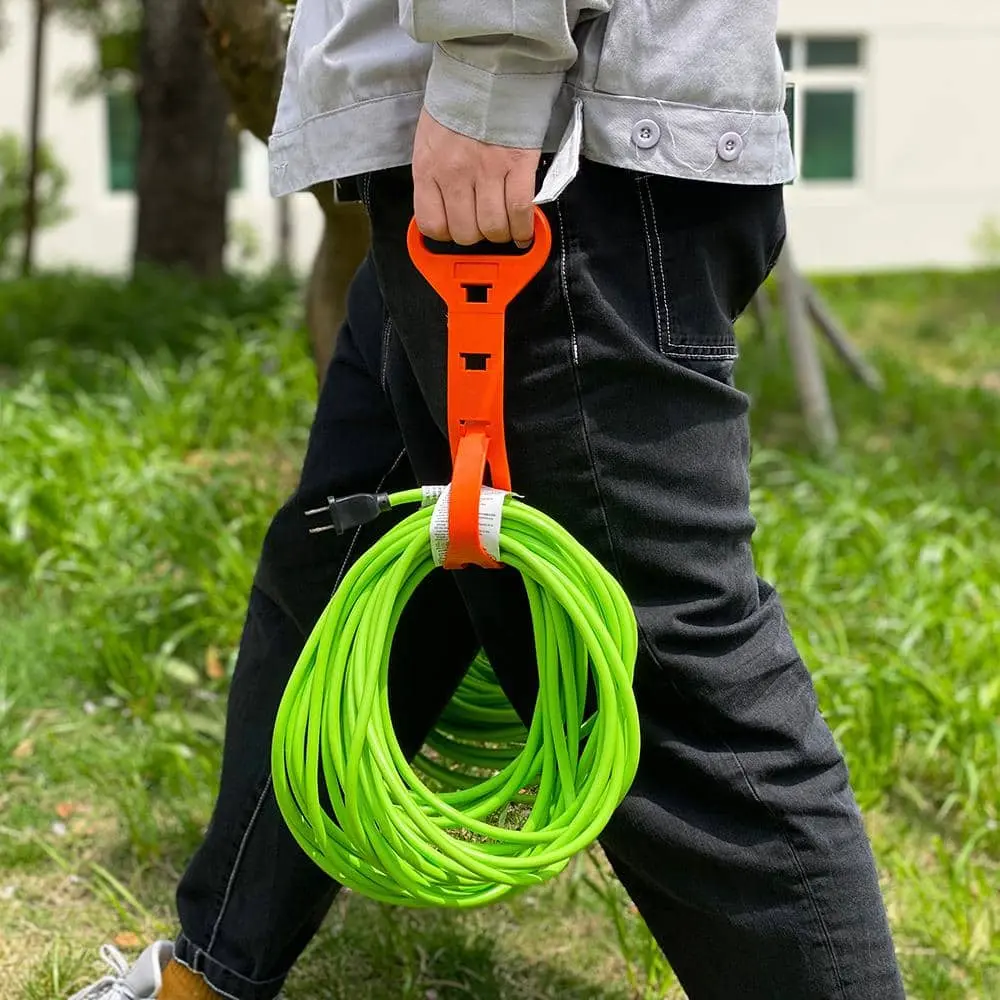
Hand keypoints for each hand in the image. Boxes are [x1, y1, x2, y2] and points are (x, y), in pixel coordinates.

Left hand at [412, 109, 540, 246]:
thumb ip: (434, 174)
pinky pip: (520, 211)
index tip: (455, 231)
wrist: (489, 64)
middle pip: (466, 232)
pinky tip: (524, 231)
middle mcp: (454, 173)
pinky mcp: (517, 164)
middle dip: (476, 236)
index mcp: (428, 167)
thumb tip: (444, 207)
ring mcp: (487, 170)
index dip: (445, 235)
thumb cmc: (459, 99)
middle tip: (484, 226)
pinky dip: (523, 228)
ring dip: (501, 234)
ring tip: (505, 229)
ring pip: (493, 227)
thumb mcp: (430, 138)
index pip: (432, 224)